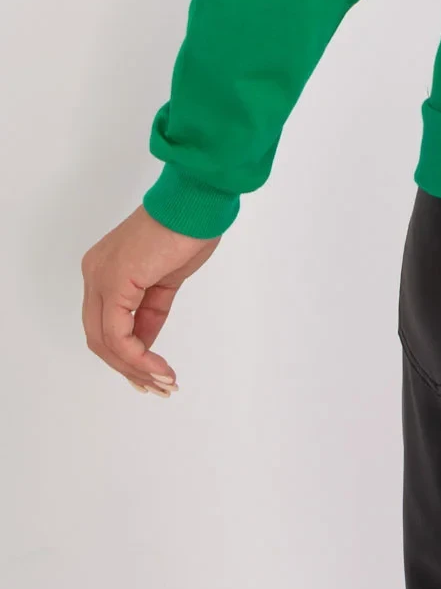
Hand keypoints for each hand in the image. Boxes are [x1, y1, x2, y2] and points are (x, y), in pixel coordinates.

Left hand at [80, 204, 221, 395]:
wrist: (197, 202)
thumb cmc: (189, 228)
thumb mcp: (166, 279)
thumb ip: (150, 309)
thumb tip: (144, 341)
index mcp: (105, 270)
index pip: (106, 325)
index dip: (128, 356)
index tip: (155, 373)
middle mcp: (95, 274)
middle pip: (100, 338)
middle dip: (130, 368)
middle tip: (159, 386)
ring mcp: (101, 277)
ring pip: (106, 341)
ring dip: (136, 368)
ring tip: (165, 382)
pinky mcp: (114, 282)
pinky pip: (119, 334)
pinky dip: (139, 356)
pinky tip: (159, 366)